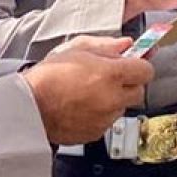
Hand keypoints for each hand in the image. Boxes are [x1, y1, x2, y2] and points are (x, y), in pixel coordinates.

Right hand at [24, 39, 153, 144]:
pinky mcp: (96, 133)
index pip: (146, 70)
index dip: (140, 65)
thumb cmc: (49, 76)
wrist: (30, 105)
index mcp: (110, 74)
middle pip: (138, 91)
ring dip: (114, 99)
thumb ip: (106, 45)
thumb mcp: (78, 48)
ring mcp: (105, 118)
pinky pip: (108, 121)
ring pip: (123, 107)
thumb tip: (125, 44)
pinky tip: (84, 104)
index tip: (133, 63)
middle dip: (129, 82)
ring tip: (90, 90)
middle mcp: (112, 98)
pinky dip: (101, 113)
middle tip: (111, 76)